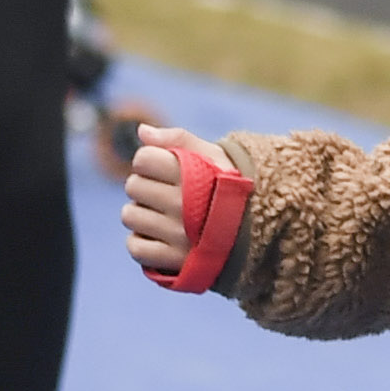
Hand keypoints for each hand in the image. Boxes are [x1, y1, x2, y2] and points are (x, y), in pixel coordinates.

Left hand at [123, 121, 237, 278]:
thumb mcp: (213, 155)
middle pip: (133, 185)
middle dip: (145, 186)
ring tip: (161, 215)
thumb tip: (141, 129)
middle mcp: (185, 204)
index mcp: (193, 174)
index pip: (143, 159)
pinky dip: (140, 243)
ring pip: (130, 216)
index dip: (150, 161)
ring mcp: (179, 235)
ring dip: (140, 214)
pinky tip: (155, 236)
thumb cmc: (227, 186)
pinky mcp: (176, 260)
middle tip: (164, 193)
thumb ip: (177, 139)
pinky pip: (136, 249)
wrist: (259, 228)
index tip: (165, 170)